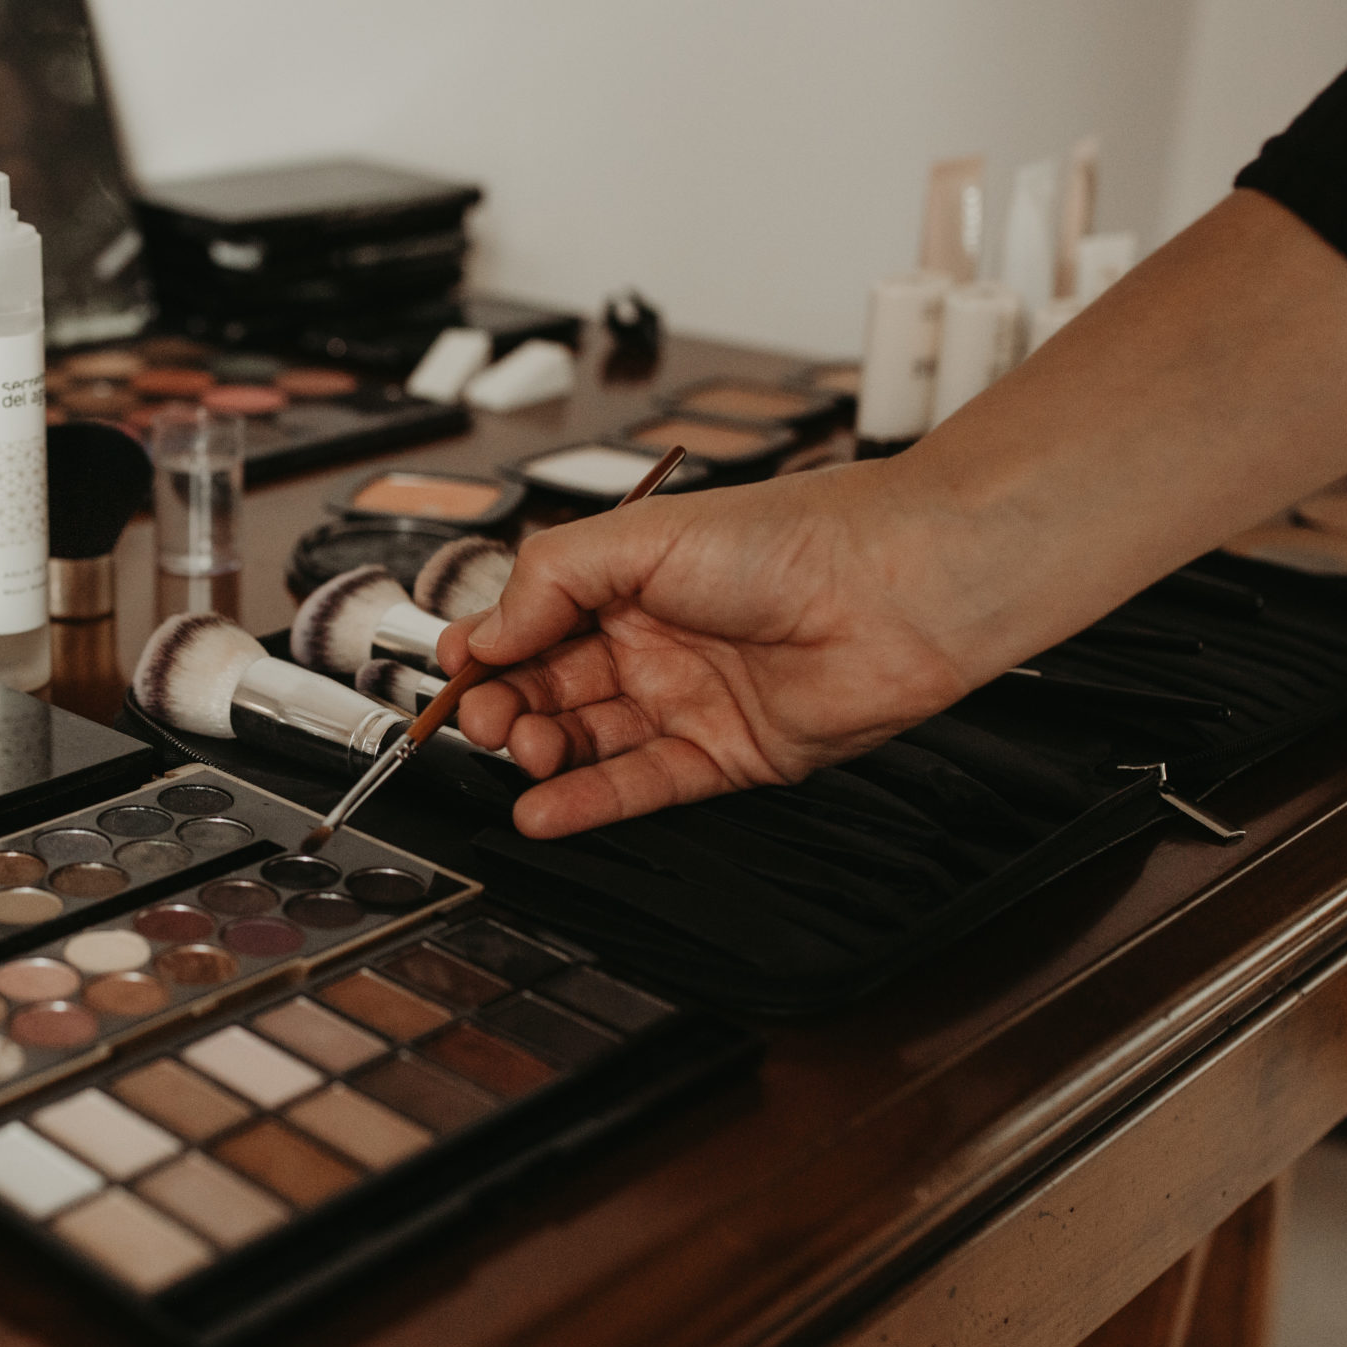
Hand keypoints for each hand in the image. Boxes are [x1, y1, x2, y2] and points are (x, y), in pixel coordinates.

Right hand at [444, 463, 973, 838]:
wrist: (893, 589)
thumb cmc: (788, 539)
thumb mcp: (637, 536)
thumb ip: (547, 581)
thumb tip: (482, 634)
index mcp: (627, 577)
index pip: (532, 622)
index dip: (488, 648)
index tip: (452, 669)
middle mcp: (654, 638)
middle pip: (551, 686)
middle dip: (505, 704)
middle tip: (482, 718)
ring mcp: (687, 699)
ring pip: (590, 740)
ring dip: (541, 751)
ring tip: (520, 751)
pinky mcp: (725, 755)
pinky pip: (642, 786)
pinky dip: (587, 803)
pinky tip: (542, 811)